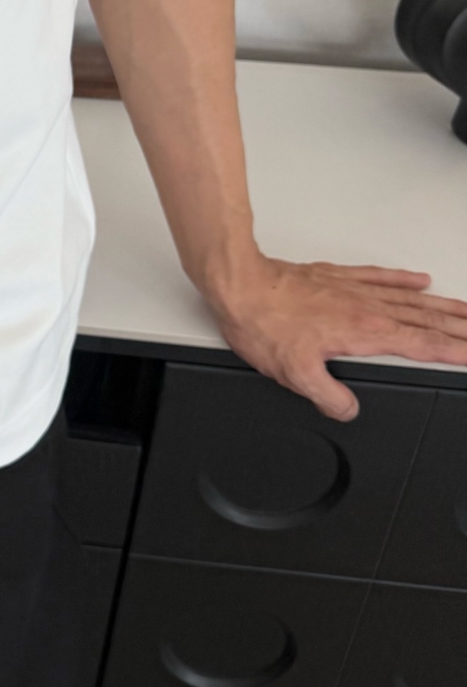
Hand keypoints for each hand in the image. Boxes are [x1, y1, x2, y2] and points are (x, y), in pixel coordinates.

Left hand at [208, 257, 466, 420]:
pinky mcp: (338, 277)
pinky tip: (420, 280)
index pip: (422, 344)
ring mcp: (354, 290)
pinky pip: (381, 276)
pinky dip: (404, 279)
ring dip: (443, 305)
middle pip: (426, 319)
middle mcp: (366, 308)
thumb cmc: (264, 323)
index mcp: (363, 332)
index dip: (453, 350)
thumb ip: (328, 397)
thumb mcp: (295, 374)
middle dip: (459, 326)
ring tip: (466, 311)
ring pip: (411, 298)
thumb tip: (348, 410)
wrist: (241, 286)